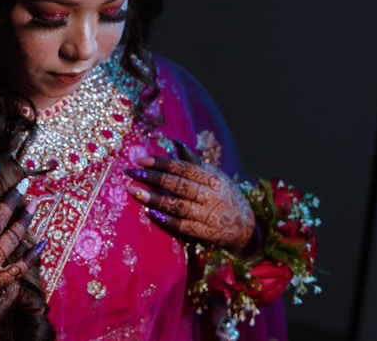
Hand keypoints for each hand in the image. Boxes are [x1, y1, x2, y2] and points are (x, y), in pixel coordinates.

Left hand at [124, 141, 253, 250]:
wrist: (246, 227)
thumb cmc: (224, 196)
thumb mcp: (214, 176)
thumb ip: (193, 161)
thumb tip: (174, 142)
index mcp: (213, 178)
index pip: (183, 168)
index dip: (161, 163)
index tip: (140, 159)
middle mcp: (211, 196)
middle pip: (178, 185)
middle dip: (153, 178)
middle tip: (130, 173)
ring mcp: (208, 216)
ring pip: (178, 205)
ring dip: (154, 199)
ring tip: (134, 191)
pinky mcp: (205, 234)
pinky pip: (183, 226)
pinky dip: (166, 220)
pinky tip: (149, 213)